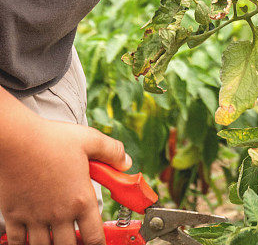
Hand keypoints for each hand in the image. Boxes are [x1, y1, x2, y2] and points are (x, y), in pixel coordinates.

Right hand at [0, 111, 130, 244]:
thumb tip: (126, 163)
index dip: (99, 244)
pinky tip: (29, 238)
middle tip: (76, 238)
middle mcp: (59, 213)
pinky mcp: (14, 215)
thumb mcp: (89, 140)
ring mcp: (35, 217)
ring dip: (51, 244)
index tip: (98, 243)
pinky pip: (18, 242)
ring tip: (56, 237)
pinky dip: (24, 243)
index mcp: (80, 199)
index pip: (94, 237)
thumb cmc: (51, 139)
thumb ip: (111, 152)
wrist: (17, 139)